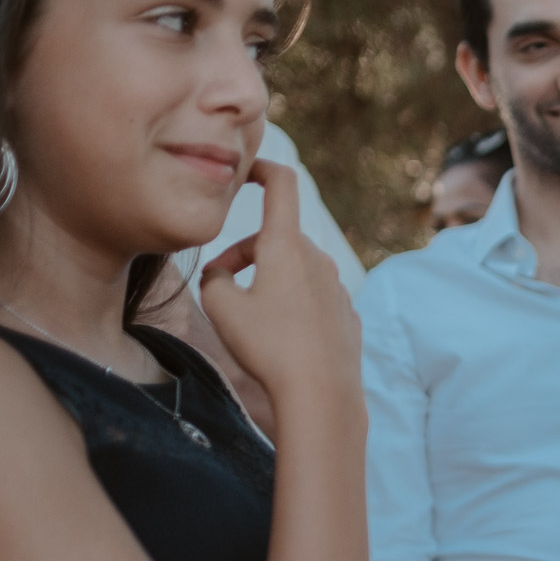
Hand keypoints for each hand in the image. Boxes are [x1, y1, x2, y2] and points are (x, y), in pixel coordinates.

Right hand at [198, 160, 360, 409]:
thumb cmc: (270, 346)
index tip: (245, 170)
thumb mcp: (222, 308)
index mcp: (288, 246)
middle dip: (245, 253)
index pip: (281, 185)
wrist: (322, 392)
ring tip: (246, 315)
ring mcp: (337, 287)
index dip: (262, 168)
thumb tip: (220, 275)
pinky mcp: (346, 315)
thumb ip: (213, 279)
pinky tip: (279, 335)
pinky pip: (312, 297)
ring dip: (268, 280)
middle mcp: (318, 259)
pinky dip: (291, 304)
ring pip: (295, 269)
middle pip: (277, 238)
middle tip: (218, 283)